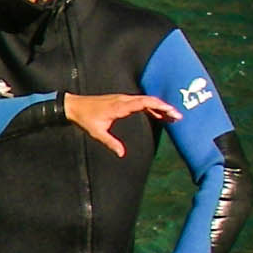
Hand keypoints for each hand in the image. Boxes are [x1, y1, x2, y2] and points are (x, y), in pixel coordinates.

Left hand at [61, 92, 177, 157]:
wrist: (73, 106)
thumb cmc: (84, 118)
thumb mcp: (96, 133)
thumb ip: (110, 143)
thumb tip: (121, 154)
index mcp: (120, 106)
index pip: (144, 102)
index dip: (159, 106)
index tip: (171, 112)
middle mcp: (123, 100)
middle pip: (149, 100)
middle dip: (165, 107)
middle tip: (178, 116)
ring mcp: (122, 99)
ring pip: (145, 101)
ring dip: (159, 107)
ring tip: (173, 117)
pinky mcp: (120, 101)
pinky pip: (139, 102)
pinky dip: (150, 107)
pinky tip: (158, 114)